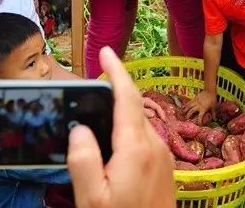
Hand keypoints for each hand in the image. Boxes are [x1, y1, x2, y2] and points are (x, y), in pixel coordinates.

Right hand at [67, 46, 173, 207]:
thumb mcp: (92, 200)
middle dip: (113, 91)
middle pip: (133, 107)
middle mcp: (155, 146)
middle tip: (90, 86)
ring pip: (139, 123)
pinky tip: (112, 144)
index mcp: (136, 148)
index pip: (127, 97)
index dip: (116, 71)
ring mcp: (163, 157)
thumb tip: (80, 128)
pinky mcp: (164, 168)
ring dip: (120, 112)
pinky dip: (127, 130)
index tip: (105, 52)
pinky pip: (144, 138)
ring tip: (96, 113)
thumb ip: (83, 161)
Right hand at [183, 90, 216, 124]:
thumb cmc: (212, 99)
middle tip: (186, 119)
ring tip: (182, 113)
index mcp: (203, 109)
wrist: (209, 90)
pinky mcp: (194, 98)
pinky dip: (186, 104)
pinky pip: (189, 102)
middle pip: (191, 111)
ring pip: (189, 106)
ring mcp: (195, 102)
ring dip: (185, 110)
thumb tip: (215, 120)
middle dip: (188, 116)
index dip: (199, 121)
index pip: (200, 117)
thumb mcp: (214, 107)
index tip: (198, 125)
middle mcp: (198, 106)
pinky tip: (183, 106)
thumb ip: (213, 114)